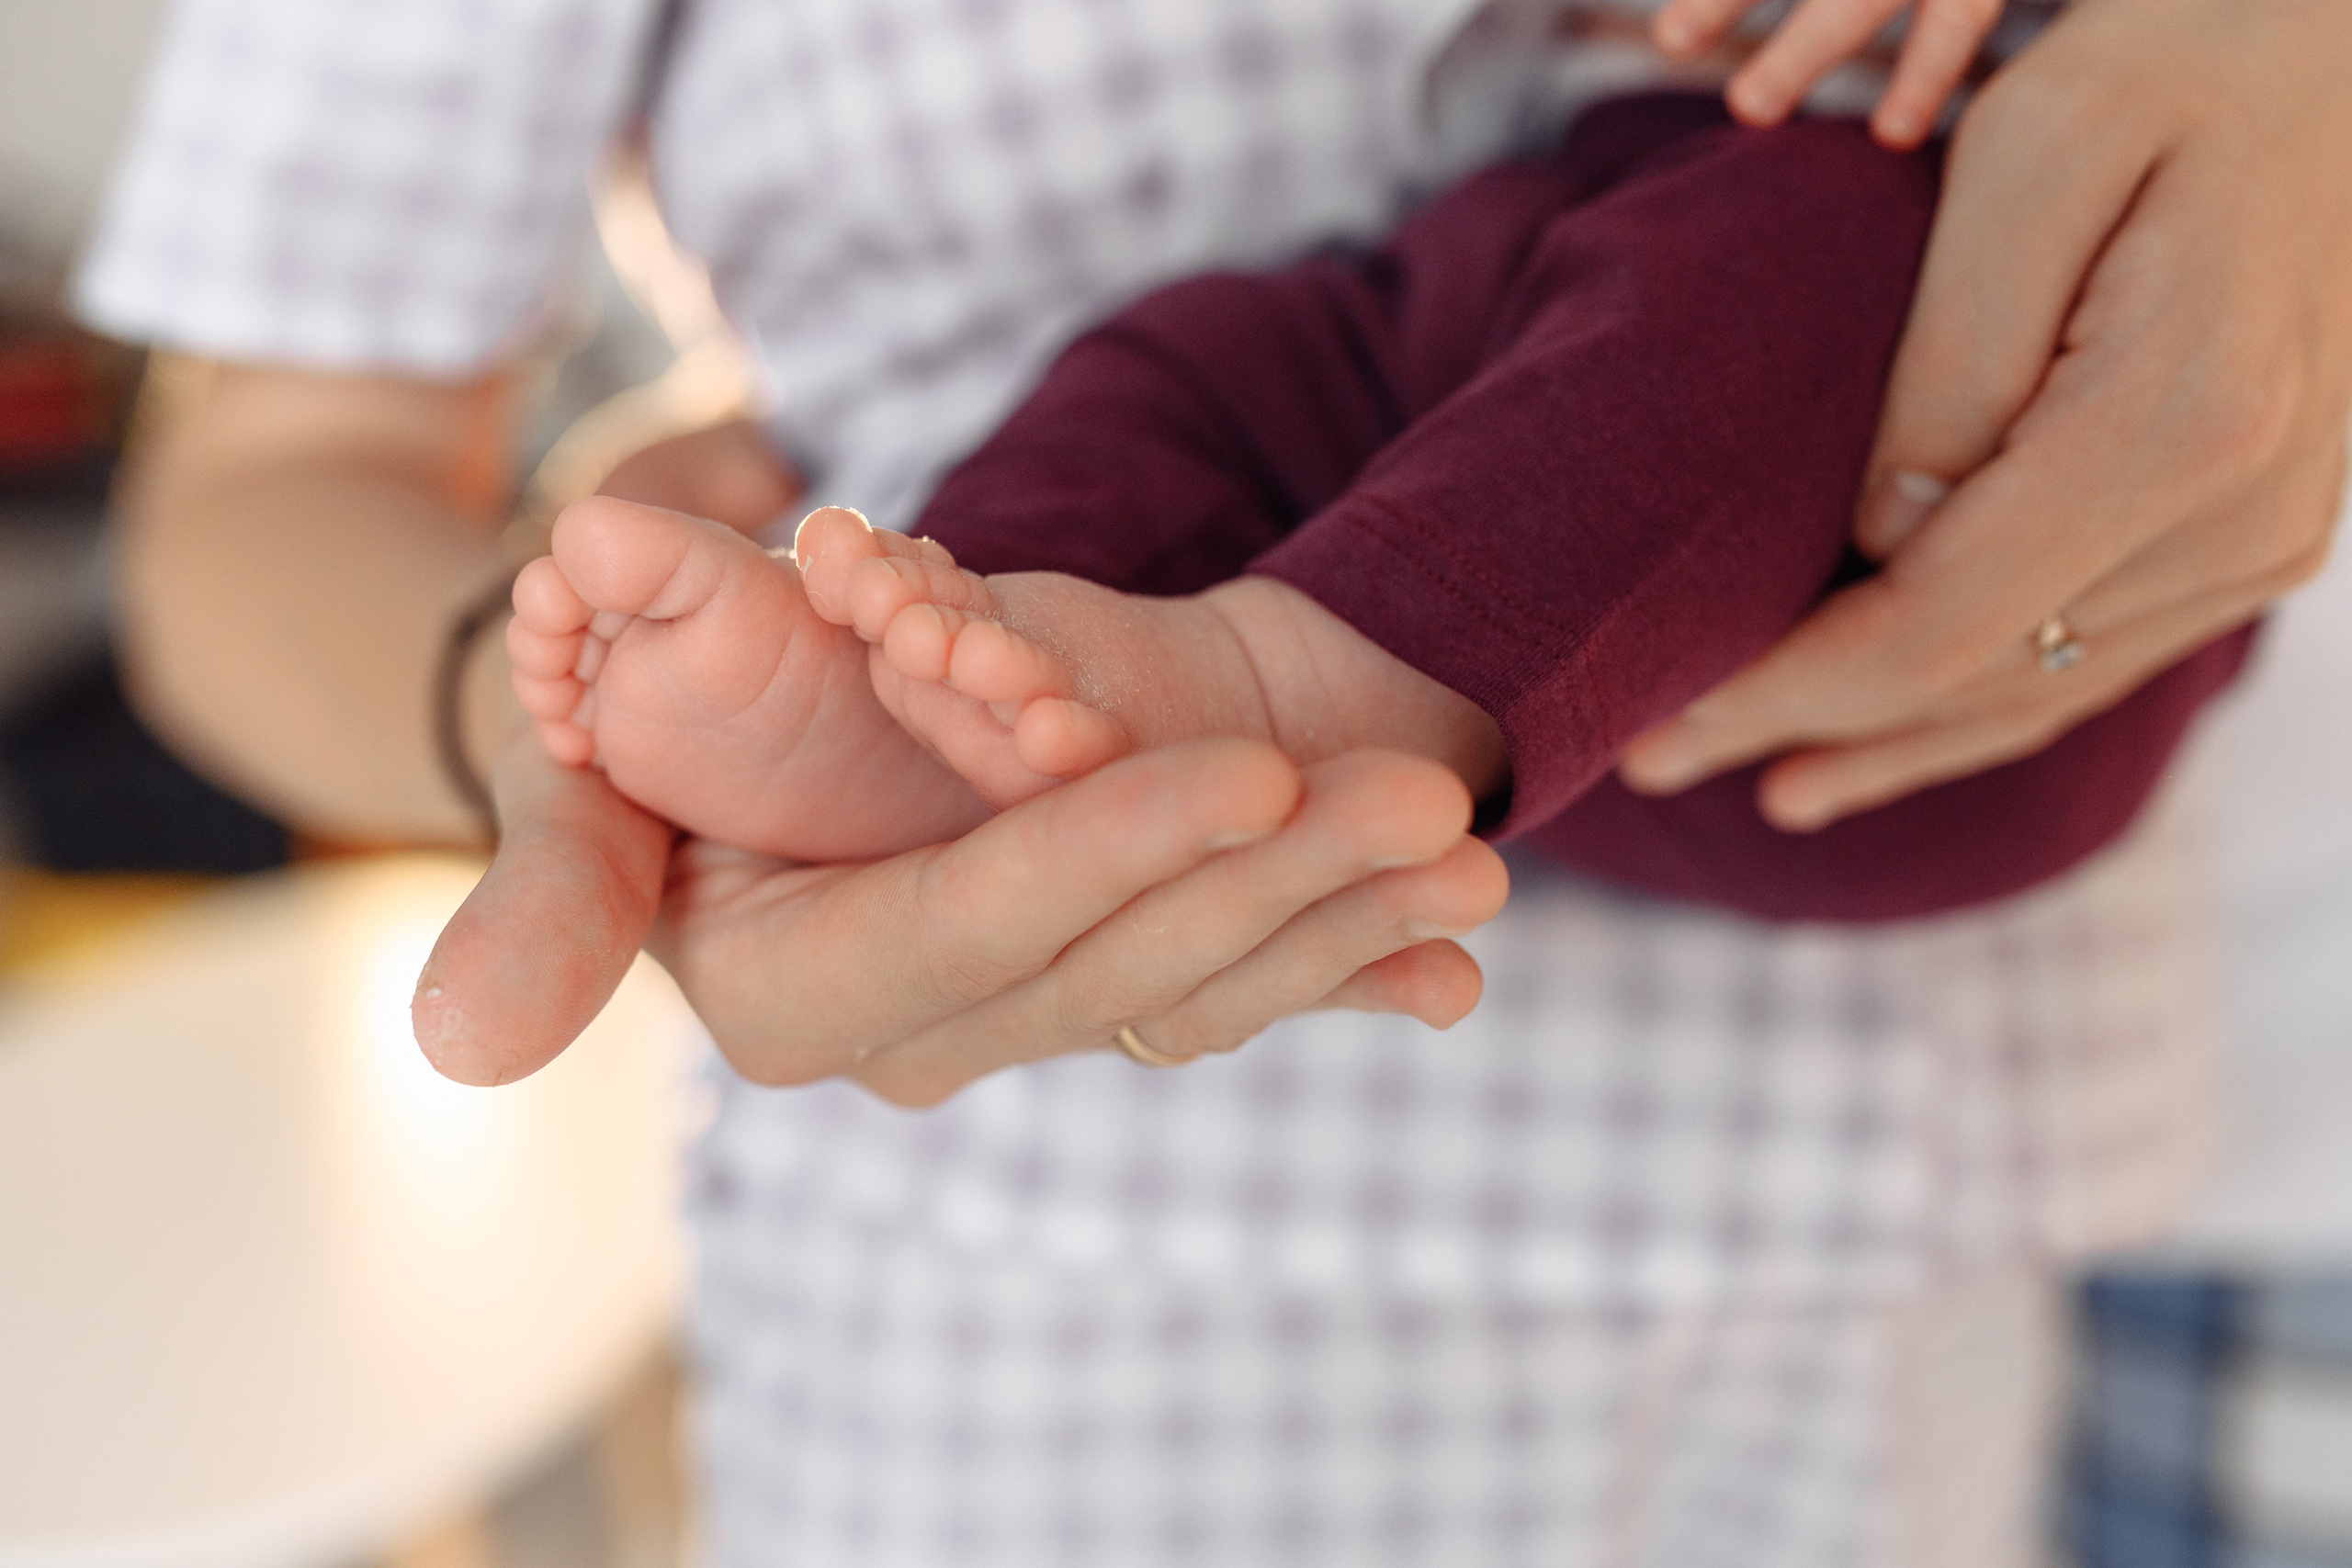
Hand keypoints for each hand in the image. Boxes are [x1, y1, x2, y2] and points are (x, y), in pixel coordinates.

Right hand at [414, 735, 1507, 1104]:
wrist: (700, 747)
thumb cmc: (632, 727)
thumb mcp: (568, 788)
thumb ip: (540, 905)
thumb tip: (459, 1044)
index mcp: (798, 993)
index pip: (965, 933)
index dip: (1102, 855)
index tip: (1251, 769)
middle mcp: (922, 1032)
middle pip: (1119, 964)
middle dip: (1275, 884)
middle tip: (1431, 801)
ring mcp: (1019, 1013)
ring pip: (1199, 981)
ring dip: (1345, 924)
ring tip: (1483, 861)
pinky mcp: (1087, 976)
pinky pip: (1228, 985)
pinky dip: (1343, 969)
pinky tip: (1455, 968)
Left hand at [1621, 0, 2351, 829]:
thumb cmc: (2183, 60)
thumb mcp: (2035, 151)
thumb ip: (1950, 358)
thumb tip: (1881, 535)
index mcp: (2180, 424)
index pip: (1933, 622)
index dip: (1783, 691)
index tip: (1653, 722)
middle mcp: (2242, 515)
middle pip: (1973, 679)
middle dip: (1799, 729)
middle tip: (1645, 758)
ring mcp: (2266, 541)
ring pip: (2031, 693)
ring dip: (1880, 748)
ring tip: (1747, 779)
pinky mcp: (2261, 538)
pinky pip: (2090, 662)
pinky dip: (1968, 716)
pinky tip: (1870, 755)